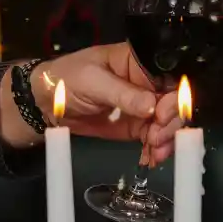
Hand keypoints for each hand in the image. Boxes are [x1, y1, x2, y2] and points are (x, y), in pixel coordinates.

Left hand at [30, 43, 180, 153]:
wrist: (47, 103)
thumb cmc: (67, 79)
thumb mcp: (93, 81)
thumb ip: (123, 94)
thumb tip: (152, 106)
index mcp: (139, 62)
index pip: (170, 77)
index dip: (174, 97)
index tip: (162, 115)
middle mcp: (148, 83)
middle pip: (175, 102)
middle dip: (172, 123)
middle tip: (158, 138)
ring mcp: (145, 107)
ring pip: (169, 123)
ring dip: (167, 141)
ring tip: (155, 153)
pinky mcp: (138, 126)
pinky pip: (155, 138)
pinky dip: (156, 150)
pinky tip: (150, 159)